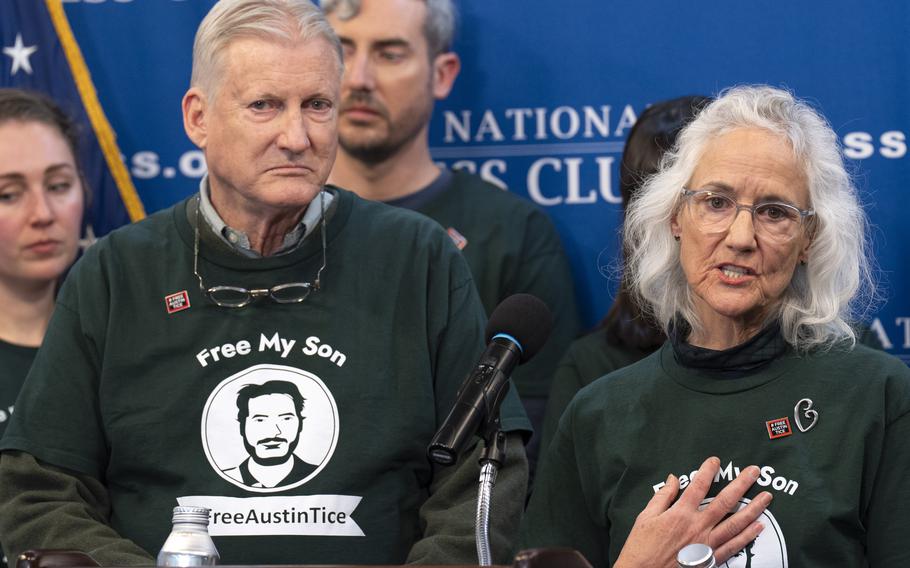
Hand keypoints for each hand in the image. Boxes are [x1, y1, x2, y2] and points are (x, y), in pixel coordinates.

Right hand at [613, 456, 771, 567]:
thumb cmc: (641, 547)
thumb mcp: (645, 517)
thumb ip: (662, 496)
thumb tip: (673, 478)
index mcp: (680, 513)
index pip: (698, 486)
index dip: (708, 471)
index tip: (716, 461)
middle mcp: (697, 526)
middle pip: (725, 501)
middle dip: (741, 484)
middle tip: (754, 472)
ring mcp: (707, 544)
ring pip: (735, 523)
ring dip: (753, 509)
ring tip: (766, 497)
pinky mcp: (711, 559)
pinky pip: (734, 546)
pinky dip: (748, 536)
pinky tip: (759, 526)